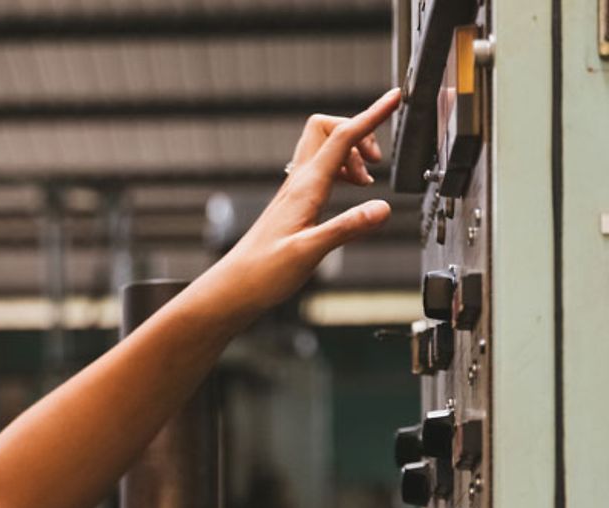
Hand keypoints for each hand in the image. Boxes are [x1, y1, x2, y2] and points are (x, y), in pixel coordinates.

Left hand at [201, 88, 402, 319]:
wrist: (233, 288)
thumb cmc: (261, 274)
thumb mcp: (309, 253)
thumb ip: (347, 228)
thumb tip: (382, 208)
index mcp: (305, 188)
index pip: (342, 137)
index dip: (371, 115)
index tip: (394, 98)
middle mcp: (298, 183)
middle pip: (327, 130)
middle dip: (358, 132)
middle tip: (377, 161)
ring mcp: (295, 193)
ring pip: (324, 150)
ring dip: (351, 155)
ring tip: (367, 182)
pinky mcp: (294, 205)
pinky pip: (321, 172)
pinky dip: (341, 172)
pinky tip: (350, 193)